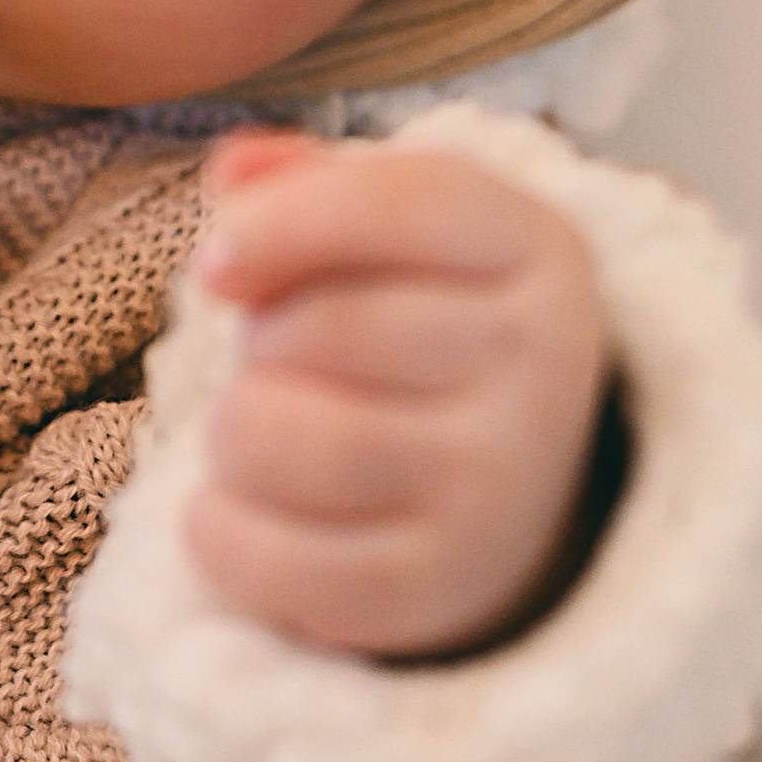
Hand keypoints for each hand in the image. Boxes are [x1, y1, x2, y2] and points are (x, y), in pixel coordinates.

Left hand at [185, 132, 611, 660]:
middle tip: (284, 359)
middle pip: (321, 326)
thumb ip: (309, 184)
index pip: (403, 202)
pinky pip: (265, 556)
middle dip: (260, 339)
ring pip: (282, 436)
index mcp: (540, 252)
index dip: (282, 220)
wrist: (500, 497)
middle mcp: (545, 370)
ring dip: (234, 430)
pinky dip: (217, 531)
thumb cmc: (414, 332)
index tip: (216, 261)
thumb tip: (236, 170)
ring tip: (266, 430)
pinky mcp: (435, 591)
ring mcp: (499, 491)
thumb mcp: (390, 237)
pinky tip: (241, 511)